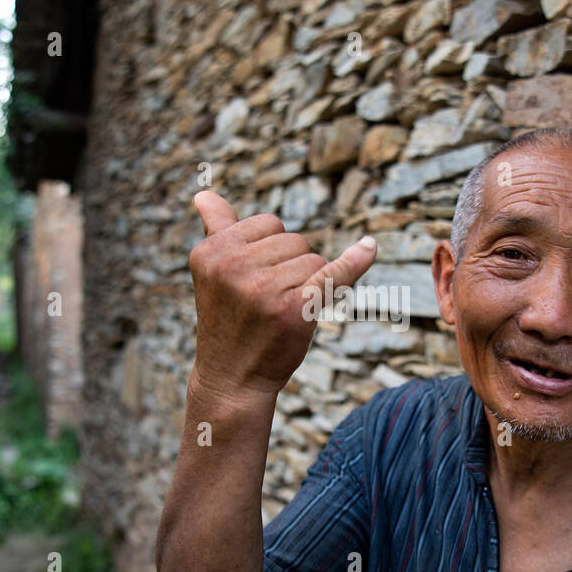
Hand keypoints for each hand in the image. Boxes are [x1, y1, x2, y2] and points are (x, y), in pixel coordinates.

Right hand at [189, 190, 376, 398]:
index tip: (253, 281)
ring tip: (279, 313)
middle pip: (294, 240)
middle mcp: (232, 266)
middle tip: (266, 303)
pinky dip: (354, 261)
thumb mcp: (214, 273)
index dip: (271, 251)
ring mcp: (263, 288)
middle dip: (291, 268)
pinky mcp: (294, 310)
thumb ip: (215, 228)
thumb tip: (202, 192)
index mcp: (211, 250)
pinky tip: (369, 248)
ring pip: (314, 261)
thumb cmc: (229, 321)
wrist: (232, 380)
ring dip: (308, 285)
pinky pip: (332, 274)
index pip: (268, 224)